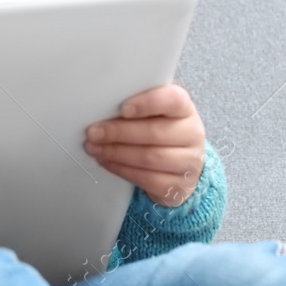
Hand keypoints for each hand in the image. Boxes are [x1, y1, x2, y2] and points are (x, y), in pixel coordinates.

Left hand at [83, 83, 204, 207]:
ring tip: (95, 148)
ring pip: (150, 157)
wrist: (181, 166)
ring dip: (116, 153)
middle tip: (94, 132)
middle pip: (155, 132)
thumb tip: (103, 105)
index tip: (123, 108)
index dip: (148, 103)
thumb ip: (137, 107)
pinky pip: (147, 179)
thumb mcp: (156, 114)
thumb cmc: (161, 132)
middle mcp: (192, 134)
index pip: (173, 100)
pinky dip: (122, 170)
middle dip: (119, 132)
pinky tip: (107, 162)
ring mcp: (188, 162)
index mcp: (185, 109)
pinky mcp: (178, 186)